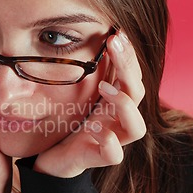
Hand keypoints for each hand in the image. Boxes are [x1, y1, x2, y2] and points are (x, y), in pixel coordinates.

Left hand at [34, 31, 146, 177]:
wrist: (54, 157)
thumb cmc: (68, 123)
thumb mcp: (77, 95)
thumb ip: (87, 75)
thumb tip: (86, 39)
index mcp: (115, 103)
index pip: (131, 76)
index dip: (129, 56)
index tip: (117, 33)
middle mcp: (119, 120)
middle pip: (138, 94)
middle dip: (129, 68)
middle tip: (114, 44)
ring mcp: (113, 140)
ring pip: (136, 128)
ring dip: (124, 105)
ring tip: (103, 88)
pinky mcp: (100, 158)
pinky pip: (114, 154)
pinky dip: (107, 141)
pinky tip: (92, 128)